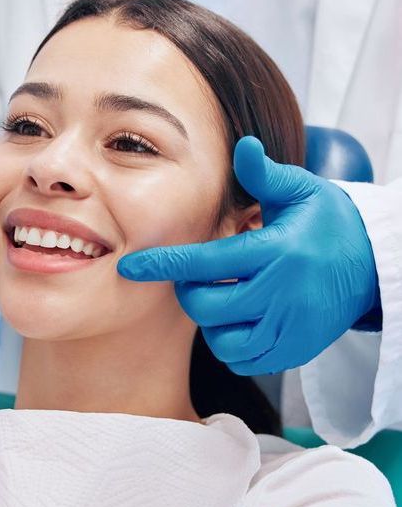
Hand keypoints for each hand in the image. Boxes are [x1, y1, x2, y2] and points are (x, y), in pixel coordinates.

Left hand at [117, 136, 379, 374]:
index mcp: (276, 251)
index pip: (206, 263)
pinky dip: (232, 345)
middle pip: (207, 306)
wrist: (374, 265)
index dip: (164, 266)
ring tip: (224, 298)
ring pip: (222, 340)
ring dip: (211, 321)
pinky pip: (245, 361)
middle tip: (199, 278)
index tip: (131, 267)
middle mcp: (281, 294)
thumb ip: (264, 175)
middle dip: (190, 292)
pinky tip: (240, 320)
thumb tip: (242, 145)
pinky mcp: (296, 351)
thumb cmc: (328, 222)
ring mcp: (290, 328)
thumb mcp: (301, 191)